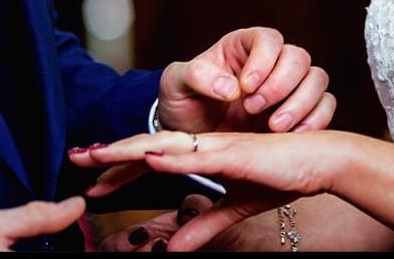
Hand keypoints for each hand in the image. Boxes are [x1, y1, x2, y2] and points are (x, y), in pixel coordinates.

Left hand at [71, 130, 337, 250]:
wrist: (319, 162)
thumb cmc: (280, 176)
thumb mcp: (234, 208)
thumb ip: (203, 227)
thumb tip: (175, 250)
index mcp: (200, 154)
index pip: (150, 157)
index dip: (119, 166)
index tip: (89, 177)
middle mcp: (203, 145)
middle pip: (146, 146)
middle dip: (109, 152)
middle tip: (73, 156)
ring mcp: (217, 146)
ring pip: (163, 145)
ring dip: (129, 149)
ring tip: (96, 154)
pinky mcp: (235, 153)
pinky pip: (199, 154)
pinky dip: (173, 155)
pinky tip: (150, 156)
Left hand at [157, 27, 333, 134]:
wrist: (193, 138)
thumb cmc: (184, 102)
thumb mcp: (176, 85)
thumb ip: (197, 77)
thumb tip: (229, 87)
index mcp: (243, 46)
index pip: (268, 39)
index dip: (263, 60)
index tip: (245, 87)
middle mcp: (272, 62)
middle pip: (298, 58)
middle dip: (280, 84)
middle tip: (253, 109)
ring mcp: (289, 87)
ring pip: (317, 79)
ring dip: (301, 103)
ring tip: (274, 127)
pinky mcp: (301, 112)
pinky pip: (325, 106)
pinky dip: (315, 119)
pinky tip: (291, 136)